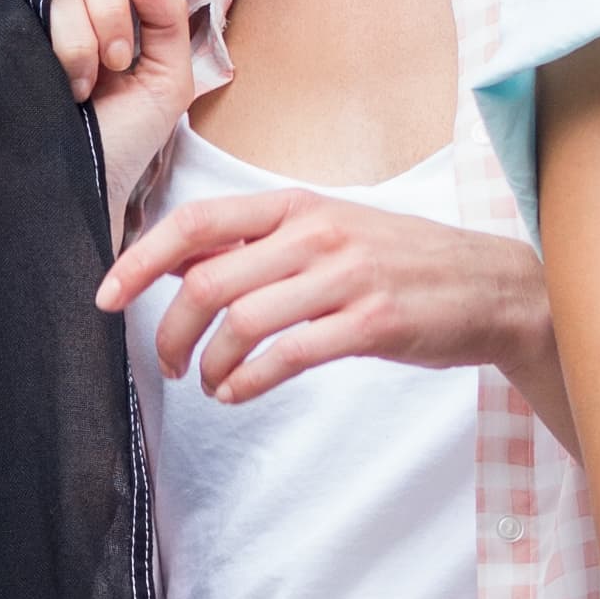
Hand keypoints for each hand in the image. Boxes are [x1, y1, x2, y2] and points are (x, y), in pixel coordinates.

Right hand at [47, 0, 195, 233]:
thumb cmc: (127, 139)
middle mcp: (68, 9)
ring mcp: (34, 21)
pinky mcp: (6, 37)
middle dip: (108, 15)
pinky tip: (63, 85)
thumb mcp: (169, 76)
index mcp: (107, 12)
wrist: (88, 185)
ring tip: (81, 89)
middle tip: (113, 68)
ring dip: (80, 40)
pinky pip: (28, 4)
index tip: (127, 56)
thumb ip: (168, 15)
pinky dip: (59, 43)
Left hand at [98, 188, 561, 411]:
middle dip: (169, 330)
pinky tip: (239, 393)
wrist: (493, 287)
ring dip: (209, 363)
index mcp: (295, 205)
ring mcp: (346, 277)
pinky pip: (287, 356)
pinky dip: (248, 381)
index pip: (196, 224)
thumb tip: (179, 262)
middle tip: (165, 362)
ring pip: (242, 322)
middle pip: (208, 281)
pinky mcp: (372, 323)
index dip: (140, 260)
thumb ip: (256, 245)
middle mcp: (316, 233)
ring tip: (208, 382)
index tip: (106, 295)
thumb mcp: (326, 232)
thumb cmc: (400, 261)